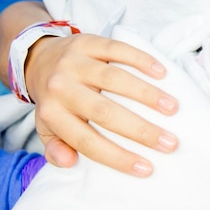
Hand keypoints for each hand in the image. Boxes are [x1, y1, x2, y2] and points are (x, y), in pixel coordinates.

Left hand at [24, 33, 178, 176]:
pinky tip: (162, 73)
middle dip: (140, 130)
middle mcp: (60, 87)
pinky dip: (141, 60)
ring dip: (147, 94)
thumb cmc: (53, 100)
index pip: (86, 140)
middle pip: (104, 112)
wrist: (37, 57)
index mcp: (52, 114)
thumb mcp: (48, 128)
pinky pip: (116, 49)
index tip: (146, 168)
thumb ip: (56, 148)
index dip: (117, 156)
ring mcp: (74, 62)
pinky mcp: (87, 41)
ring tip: (172, 108)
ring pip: (114, 79)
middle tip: (169, 143)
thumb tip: (69, 162)